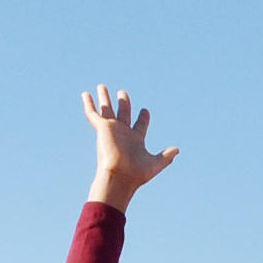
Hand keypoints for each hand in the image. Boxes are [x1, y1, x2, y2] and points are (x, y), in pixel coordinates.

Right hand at [81, 86, 179, 210]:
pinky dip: (89, 104)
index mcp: (135, 140)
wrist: (120, 176)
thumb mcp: (156, 163)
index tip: (145, 110)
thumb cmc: (137, 174)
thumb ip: (166, 156)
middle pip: (123, 113)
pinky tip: (85, 94)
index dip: (143, 117)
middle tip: (123, 93)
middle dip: (123, 103)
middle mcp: (123, 133)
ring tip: (102, 86)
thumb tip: (177, 150)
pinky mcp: (102, 128)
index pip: (140, 124)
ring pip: (107, 110)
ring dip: (104, 98)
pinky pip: (93, 113)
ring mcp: (111, 129)